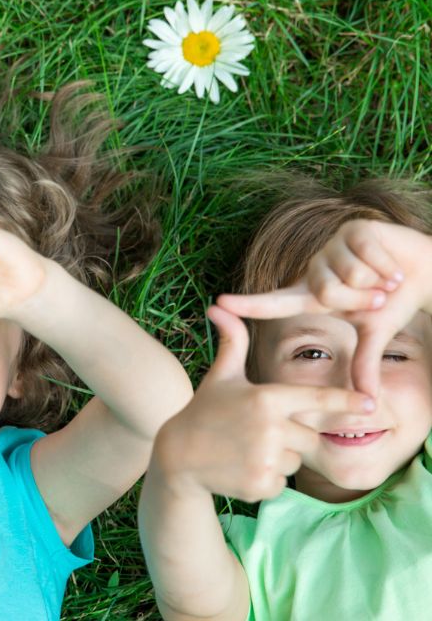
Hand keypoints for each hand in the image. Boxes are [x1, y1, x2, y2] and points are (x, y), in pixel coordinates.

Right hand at [151, 306, 372, 502]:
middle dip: (291, 435)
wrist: (179, 455)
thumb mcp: (221, 376)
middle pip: (309, 435)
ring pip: (296, 460)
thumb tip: (218, 306)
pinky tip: (242, 467)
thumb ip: (233, 343)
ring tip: (246, 448)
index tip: (371, 403)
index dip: (346, 400)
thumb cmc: (205, 410)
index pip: (315, 398)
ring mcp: (267, 459)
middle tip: (256, 431)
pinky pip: (283, 481)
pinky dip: (267, 477)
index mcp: (265, 398)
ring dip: (279, 457)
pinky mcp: (263, 485)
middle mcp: (270, 428)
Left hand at [218, 220, 431, 396]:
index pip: (275, 301)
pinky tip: (393, 265)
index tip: (218, 304)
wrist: (425, 272)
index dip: (248, 304)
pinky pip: (367, 256)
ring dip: (377, 282)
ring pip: (348, 274)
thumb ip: (364, 362)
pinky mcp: (352, 229)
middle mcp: (315, 267)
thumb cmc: (394, 302)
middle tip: (377, 297)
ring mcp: (331, 246)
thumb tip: (367, 400)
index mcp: (313, 293)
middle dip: (361, 300)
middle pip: (324, 291)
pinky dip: (388, 267)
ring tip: (385, 278)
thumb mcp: (374, 333)